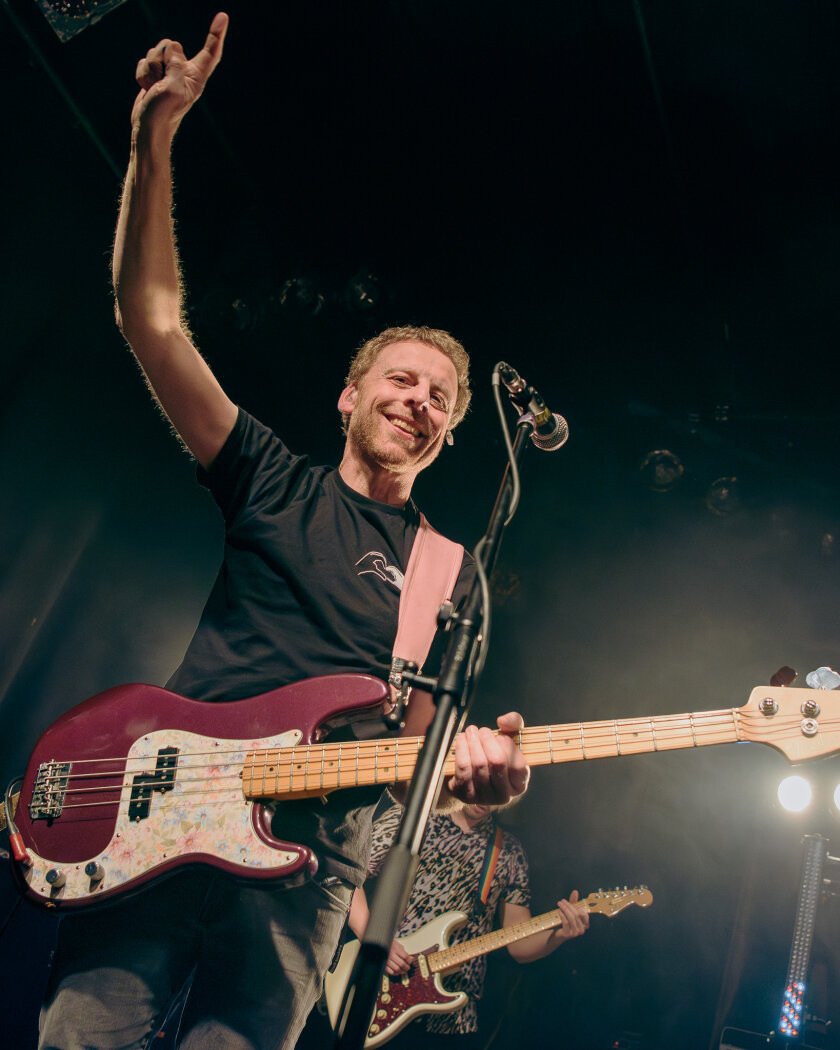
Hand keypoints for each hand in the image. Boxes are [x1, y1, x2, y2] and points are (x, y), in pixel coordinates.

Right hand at [131, 12, 228, 134]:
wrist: (148, 127)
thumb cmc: (164, 113)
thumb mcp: (173, 88)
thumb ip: (176, 65)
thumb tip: (173, 48)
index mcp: (196, 77)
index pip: (210, 52)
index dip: (216, 34)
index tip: (223, 16)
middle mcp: (183, 72)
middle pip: (170, 45)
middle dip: (160, 59)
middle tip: (161, 82)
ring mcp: (168, 72)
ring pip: (154, 52)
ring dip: (149, 69)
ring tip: (153, 88)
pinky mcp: (154, 75)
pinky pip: (143, 61)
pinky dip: (141, 74)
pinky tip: (146, 88)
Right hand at [384, 938, 413, 975]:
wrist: (379, 944)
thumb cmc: (390, 944)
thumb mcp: (398, 945)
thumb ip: (404, 952)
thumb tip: (411, 959)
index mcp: (395, 948)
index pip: (405, 957)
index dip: (409, 961)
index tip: (410, 962)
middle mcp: (391, 954)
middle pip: (402, 964)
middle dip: (407, 967)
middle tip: (408, 968)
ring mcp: (386, 960)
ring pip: (397, 969)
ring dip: (402, 971)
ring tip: (404, 971)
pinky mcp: (383, 965)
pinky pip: (390, 972)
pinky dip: (395, 973)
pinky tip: (397, 972)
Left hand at [447, 711, 529, 805]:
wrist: (471, 776)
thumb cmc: (494, 754)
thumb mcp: (509, 738)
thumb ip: (514, 724)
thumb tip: (503, 721)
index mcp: (519, 784)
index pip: (518, 765)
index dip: (508, 746)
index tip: (500, 736)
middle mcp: (504, 795)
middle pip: (497, 762)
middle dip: (488, 740)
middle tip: (482, 731)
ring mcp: (484, 798)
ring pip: (479, 764)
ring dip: (473, 742)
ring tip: (471, 732)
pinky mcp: (466, 795)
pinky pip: (463, 768)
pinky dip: (461, 750)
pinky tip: (462, 740)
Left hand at [551, 890, 589, 943]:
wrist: (558, 934)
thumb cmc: (566, 921)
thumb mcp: (570, 911)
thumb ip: (574, 902)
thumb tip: (575, 891)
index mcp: (585, 925)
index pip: (584, 914)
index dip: (577, 907)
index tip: (570, 903)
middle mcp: (582, 930)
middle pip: (577, 914)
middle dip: (569, 906)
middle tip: (562, 901)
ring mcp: (575, 933)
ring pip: (571, 918)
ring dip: (565, 909)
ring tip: (559, 904)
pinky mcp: (568, 934)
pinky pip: (566, 922)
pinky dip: (562, 915)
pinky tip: (559, 910)